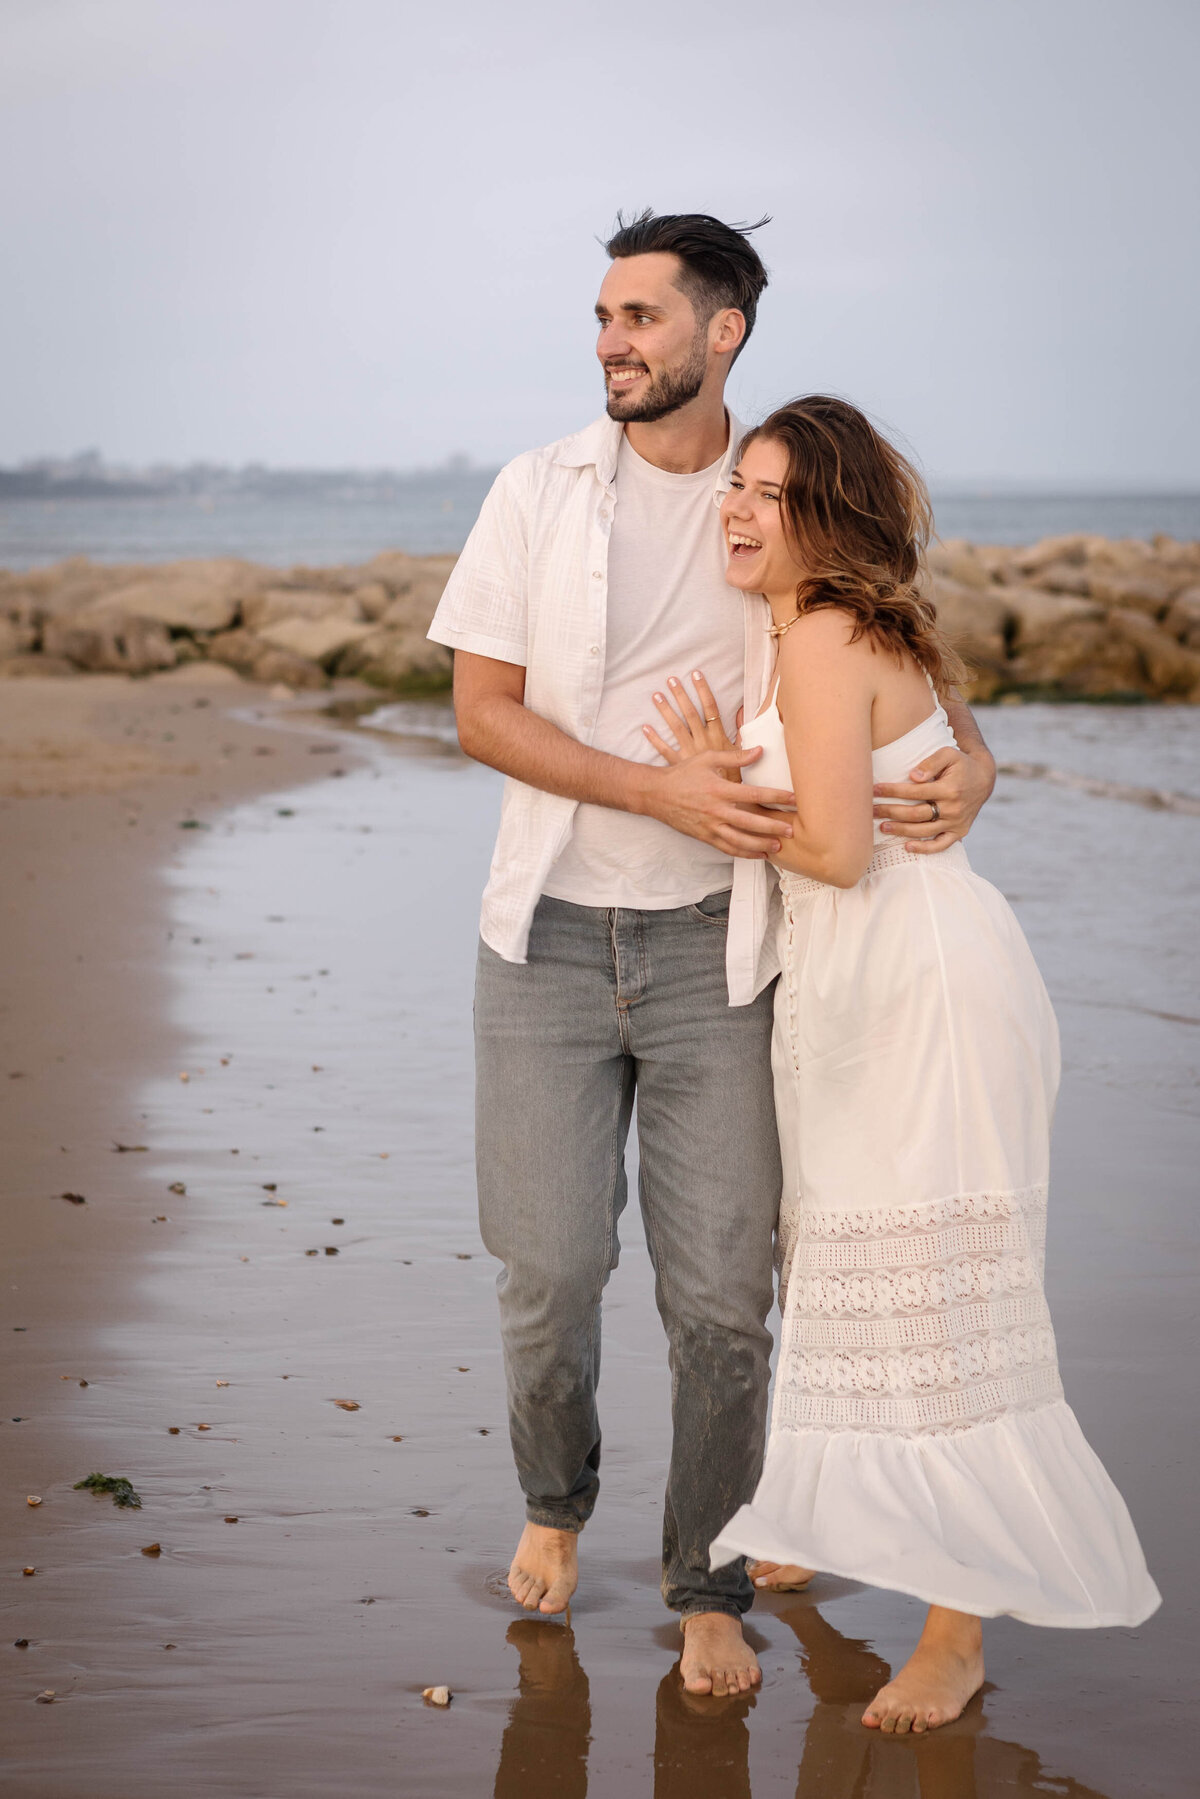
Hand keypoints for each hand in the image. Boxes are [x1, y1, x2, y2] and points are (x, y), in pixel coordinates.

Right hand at [639, 672, 793, 857]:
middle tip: (791, 830)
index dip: (776, 797)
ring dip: (760, 845)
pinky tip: (759, 855)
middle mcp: (716, 811)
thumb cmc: (683, 774)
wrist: (656, 794)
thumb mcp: (707, 759)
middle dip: (772, 827)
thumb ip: (735, 757)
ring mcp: (710, 827)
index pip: (754, 795)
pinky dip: (744, 853)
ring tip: (778, 847)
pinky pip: (727, 848)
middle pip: (750, 822)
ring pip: (740, 840)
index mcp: (719, 789)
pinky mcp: (704, 837)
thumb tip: (760, 751)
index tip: (794, 798)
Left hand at [642, 670, 735, 771]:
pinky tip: (645, 727)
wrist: (724, 801)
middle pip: (690, 714)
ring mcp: (689, 753)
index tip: (696, 674)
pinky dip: (654, 739)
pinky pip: (664, 750)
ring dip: (666, 711)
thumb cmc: (733, 777)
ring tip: (656, 695)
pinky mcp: (678, 764)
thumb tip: (744, 709)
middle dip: (681, 695)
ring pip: (676, 728)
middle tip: (671, 679)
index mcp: (718, 737)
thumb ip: (741, 730)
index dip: (703, 690)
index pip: (711, 708)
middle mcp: (702, 742)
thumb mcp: (740, 752)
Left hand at [872, 744, 995, 853]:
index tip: (875, 790)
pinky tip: (907, 847)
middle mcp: (953, 808)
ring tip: (882, 827)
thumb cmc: (960, 764)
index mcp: (949, 788)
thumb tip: (913, 777)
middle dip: (891, 812)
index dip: (893, 791)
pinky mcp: (959, 832)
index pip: (915, 792)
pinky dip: (925, 849)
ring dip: (901, 830)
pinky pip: (941, 845)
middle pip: (916, 814)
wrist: (984, 779)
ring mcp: (956, 822)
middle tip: (871, 811)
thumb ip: (931, 762)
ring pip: (924, 831)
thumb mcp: (948, 754)